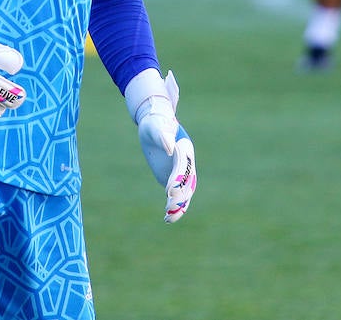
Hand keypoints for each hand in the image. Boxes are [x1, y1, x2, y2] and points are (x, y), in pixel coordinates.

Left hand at [126, 69, 197, 223]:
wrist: (153, 122)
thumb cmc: (154, 122)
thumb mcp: (155, 126)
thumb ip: (163, 134)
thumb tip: (169, 146)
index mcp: (184, 147)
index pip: (183, 166)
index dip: (177, 178)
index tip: (167, 190)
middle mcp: (185, 160)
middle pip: (187, 181)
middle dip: (179, 195)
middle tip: (168, 207)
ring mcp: (180, 170)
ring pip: (184, 190)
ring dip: (178, 205)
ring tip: (169, 217)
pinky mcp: (172, 176)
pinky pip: (176, 193)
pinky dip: (174, 206)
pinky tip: (167, 218)